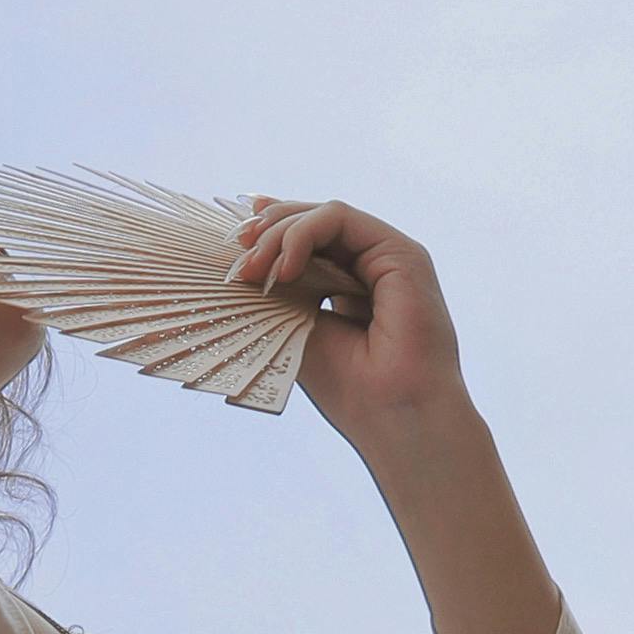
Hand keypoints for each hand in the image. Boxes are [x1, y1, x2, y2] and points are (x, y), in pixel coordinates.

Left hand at [234, 197, 468, 444]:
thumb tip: (241, 261)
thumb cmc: (352, 389)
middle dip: (268, 232)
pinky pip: (339, 218)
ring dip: (280, 234)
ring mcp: (388, 258)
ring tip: (256, 268)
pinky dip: (302, 234)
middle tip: (239, 262)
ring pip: (323, 216)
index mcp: (351, 287)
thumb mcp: (297, 331)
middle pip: (314, 222)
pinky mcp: (400, 252)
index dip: (270, 232)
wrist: (398, 417)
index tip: (233, 243)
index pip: (308, 242)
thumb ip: (279, 292)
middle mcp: (372, 268)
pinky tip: (286, 268)